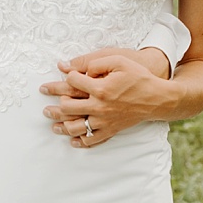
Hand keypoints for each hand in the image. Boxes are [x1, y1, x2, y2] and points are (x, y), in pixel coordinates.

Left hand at [40, 43, 173, 146]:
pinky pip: (91, 140)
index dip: (67, 76)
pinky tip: (72, 139)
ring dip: (61, 125)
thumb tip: (74, 65)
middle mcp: (99, 107)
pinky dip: (79, 141)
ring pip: (75, 127)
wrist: (156, 99)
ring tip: (52, 123)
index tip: (64, 73)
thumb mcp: (120, 61)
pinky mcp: (110, 130)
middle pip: (68, 108)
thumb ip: (96, 62)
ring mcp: (103, 121)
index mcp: (100, 89)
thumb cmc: (138, 78)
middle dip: (53, 103)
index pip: (74, 82)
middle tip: (45, 101)